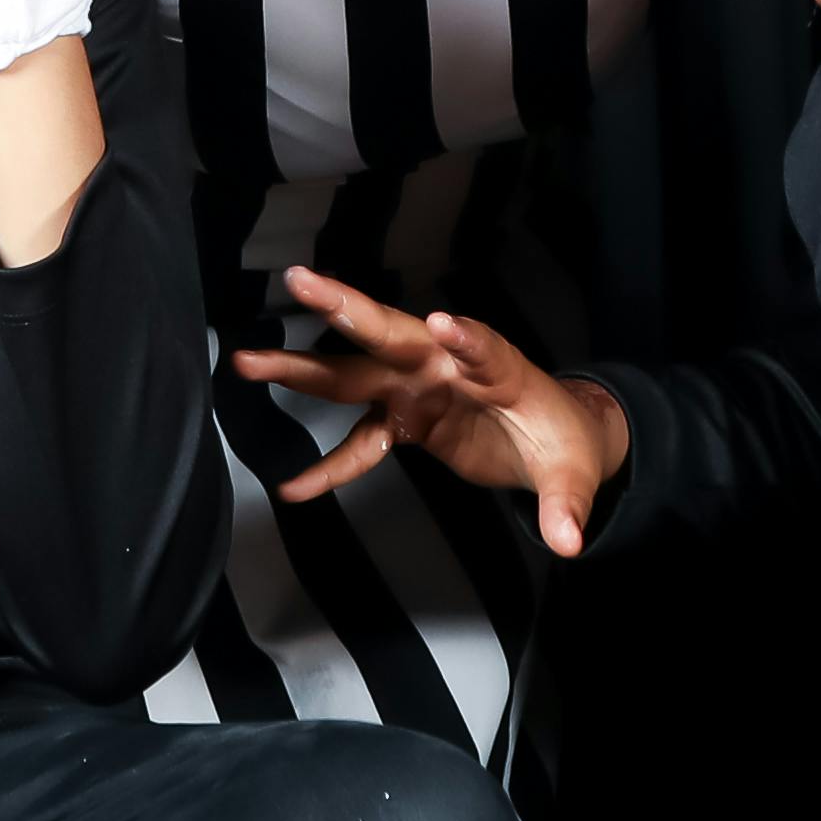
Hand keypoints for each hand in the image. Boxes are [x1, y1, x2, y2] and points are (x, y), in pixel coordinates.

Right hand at [239, 268, 634, 557]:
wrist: (551, 439)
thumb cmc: (565, 442)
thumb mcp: (574, 473)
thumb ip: (566, 505)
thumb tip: (571, 541)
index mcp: (496, 368)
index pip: (482, 348)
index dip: (465, 340)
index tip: (443, 324)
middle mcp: (446, 365)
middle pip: (392, 334)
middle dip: (347, 308)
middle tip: (299, 279)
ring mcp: (417, 389)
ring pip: (353, 373)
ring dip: (301, 367)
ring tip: (246, 360)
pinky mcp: (404, 419)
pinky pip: (359, 439)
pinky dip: (331, 465)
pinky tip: (295, 486)